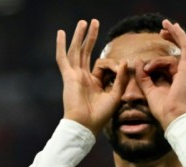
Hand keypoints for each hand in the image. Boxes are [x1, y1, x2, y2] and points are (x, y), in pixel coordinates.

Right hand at [56, 19, 126, 135]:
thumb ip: (120, 79)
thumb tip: (124, 62)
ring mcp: (75, 76)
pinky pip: (63, 58)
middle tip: (94, 22)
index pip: (100, 65)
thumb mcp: (115, 95)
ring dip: (80, 36)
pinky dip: (61, 45)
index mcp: (94, 83)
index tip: (122, 65)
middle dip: (90, 37)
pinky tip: (61, 33)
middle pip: (86, 52)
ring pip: (76, 51)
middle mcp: (83, 77)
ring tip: (83, 22)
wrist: (86, 125)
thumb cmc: (100, 116)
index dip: (112, 63)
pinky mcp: (68, 77)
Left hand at [135, 20, 185, 129]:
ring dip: (176, 34)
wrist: (173, 118)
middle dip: (175, 38)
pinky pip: (184, 47)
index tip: (152, 56)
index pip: (176, 62)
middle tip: (162, 30)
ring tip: (165, 25)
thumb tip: (137, 62)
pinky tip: (169, 28)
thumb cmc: (164, 111)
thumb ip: (144, 78)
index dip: (165, 56)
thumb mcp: (150, 91)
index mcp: (183, 81)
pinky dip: (178, 36)